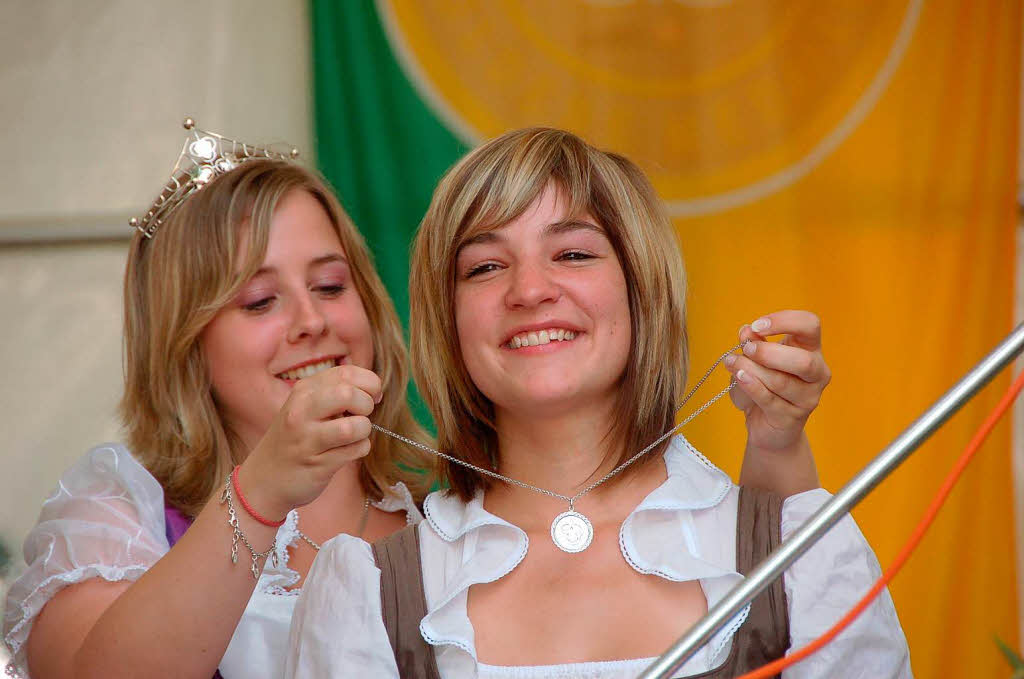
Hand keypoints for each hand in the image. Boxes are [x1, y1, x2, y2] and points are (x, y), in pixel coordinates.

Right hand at [237, 365, 382, 519]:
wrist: (264, 479)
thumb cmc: (294, 440)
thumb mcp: (306, 407)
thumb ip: (334, 393)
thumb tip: (373, 390)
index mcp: (303, 391)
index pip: (346, 372)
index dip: (369, 383)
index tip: (371, 396)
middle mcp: (302, 411)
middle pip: (349, 394)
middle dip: (366, 405)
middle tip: (361, 416)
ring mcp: (308, 439)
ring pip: (355, 426)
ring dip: (364, 431)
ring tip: (354, 435)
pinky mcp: (317, 464)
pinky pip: (356, 450)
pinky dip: (360, 449)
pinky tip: (348, 451)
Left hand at [724, 310, 830, 454]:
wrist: (766, 424)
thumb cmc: (763, 385)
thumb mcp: (754, 359)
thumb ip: (753, 342)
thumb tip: (746, 331)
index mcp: (811, 349)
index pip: (810, 325)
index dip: (784, 321)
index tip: (757, 325)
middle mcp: (817, 373)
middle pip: (804, 361)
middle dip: (769, 353)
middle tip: (746, 349)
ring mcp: (808, 398)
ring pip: (782, 382)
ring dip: (751, 370)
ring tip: (732, 363)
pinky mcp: (792, 418)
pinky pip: (770, 400)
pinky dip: (752, 386)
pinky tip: (739, 377)